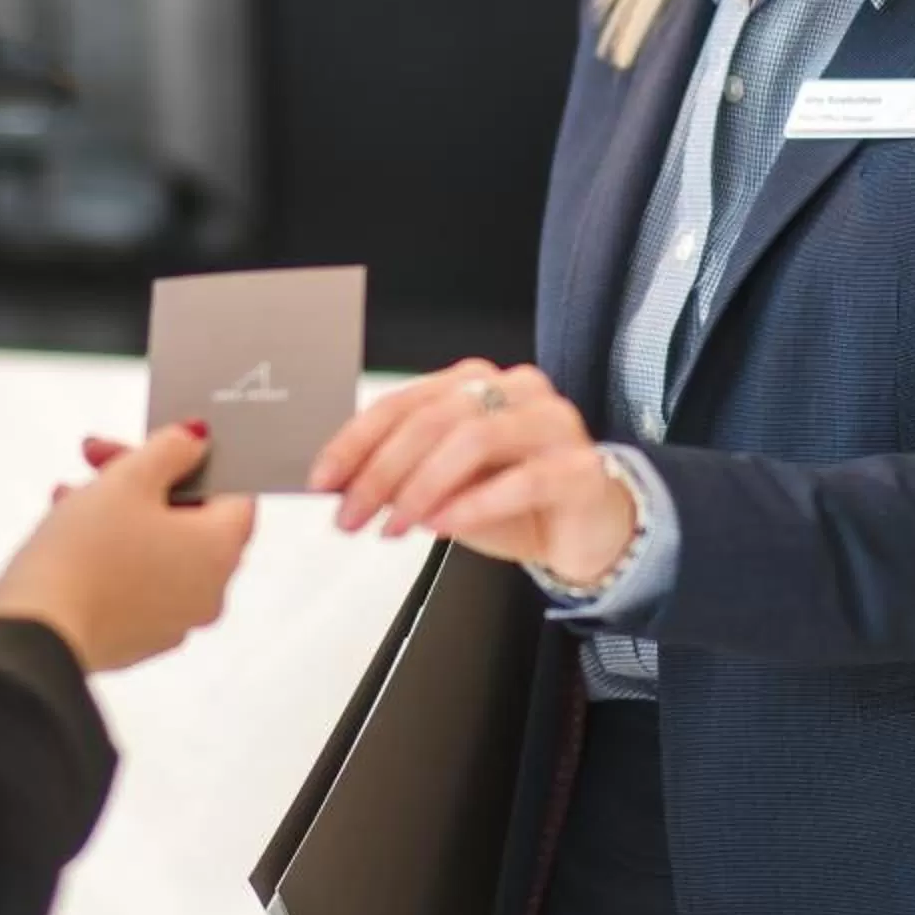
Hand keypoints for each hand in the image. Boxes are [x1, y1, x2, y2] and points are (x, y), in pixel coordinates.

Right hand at [0, 423, 253, 673]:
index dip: (195, 460)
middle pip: (189, 518)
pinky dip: (112, 553)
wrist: (35, 635)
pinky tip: (69, 532)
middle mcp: (209, 591)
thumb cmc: (86, 554)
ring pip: (157, 548)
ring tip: (69, 493)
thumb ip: (171, 449)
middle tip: (99, 458)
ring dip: (119, 512)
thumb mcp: (129, 480)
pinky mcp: (137, 639)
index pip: (234, 493)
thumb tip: (197, 440)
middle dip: (143, 481)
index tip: (158, 444)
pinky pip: (136, 581)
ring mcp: (174, 621)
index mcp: (220, 550)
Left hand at [306, 360, 634, 589]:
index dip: (356, 442)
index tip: (323, 480)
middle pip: (433, 418)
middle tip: (352, 516)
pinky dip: (475, 503)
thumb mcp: (447, 489)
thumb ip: (402, 477)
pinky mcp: (581, 466)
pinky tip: (444, 526)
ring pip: (474, 439)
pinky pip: (523, 479)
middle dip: (381, 471)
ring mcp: (553, 422)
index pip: (404, 402)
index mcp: (476, 383)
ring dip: (422, 487)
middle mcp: (515, 390)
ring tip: (395, 526)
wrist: (591, 531)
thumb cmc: (517, 503)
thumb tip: (342, 487)